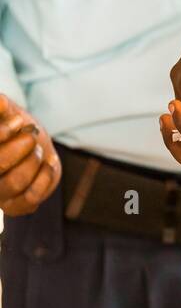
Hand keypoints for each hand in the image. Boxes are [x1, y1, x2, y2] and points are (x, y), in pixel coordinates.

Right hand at [0, 94, 61, 216]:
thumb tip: (0, 101)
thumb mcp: (8, 113)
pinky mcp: (15, 206)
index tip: (19, 121)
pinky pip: (31, 197)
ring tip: (38, 151)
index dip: (4, 134)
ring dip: (33, 161)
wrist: (34, 147)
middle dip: (22, 146)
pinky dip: (45, 176)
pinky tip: (48, 164)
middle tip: (32, 136)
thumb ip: (2, 107)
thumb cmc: (16, 127)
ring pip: (16, 181)